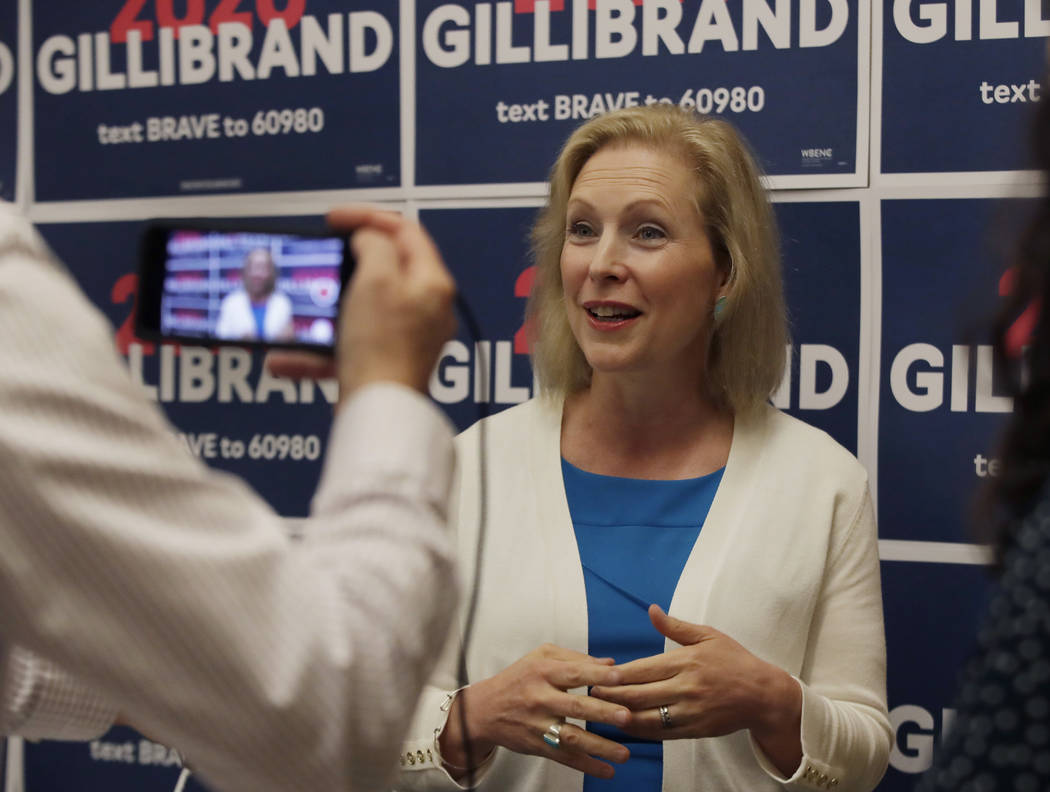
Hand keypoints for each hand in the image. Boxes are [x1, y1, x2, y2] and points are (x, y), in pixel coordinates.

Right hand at [266, 207, 455, 401]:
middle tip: (322, 253)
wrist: (378, 411)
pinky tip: (285, 359)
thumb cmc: (382, 345)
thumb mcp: (376, 279)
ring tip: (301, 305)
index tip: (333, 219)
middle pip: (386, 269)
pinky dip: (318, 349)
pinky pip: (348, 346)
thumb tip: (369, 239)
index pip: (405, 231)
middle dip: (346, 261)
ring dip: (324, 308)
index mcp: (432, 283)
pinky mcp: (385, 364)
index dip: (367, 217)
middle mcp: (426, 310)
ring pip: (360, 309)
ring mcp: (407, 339)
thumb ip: (374, 245)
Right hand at [439, 644, 631, 780]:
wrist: (485, 710)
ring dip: (599, 746)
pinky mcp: (538, 745)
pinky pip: (564, 757)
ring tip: (624, 754)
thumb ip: (574, 658)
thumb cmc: (518, 679)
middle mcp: (540, 698)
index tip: (619, 678)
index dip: (596, 675)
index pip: (573, 672)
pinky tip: (607, 771)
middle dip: (602, 712)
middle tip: (626, 717)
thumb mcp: (540, 657)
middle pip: (574, 706)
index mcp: (543, 672)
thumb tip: (610, 664)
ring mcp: (538, 724)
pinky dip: (586, 766)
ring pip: (571, 736)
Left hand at [590, 605, 801, 775]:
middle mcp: (686, 688)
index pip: (642, 670)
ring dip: (620, 716)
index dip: (617, 675)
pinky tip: (625, 726)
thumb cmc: (734, 661)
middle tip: (589, 693)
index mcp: (686, 661)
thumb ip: (676, 627)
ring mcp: (690, 712)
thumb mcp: (708, 636)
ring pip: (647, 718)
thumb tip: (651, 610)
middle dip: (611, 696)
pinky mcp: (694, 731)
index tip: (598, 674)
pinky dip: (640, 731)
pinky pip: (661, 734)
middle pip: (639, 695)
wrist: (763, 695)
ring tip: (600, 711)